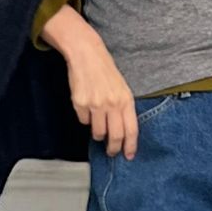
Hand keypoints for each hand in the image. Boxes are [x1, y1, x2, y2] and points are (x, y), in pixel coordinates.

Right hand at [40, 4, 137, 157]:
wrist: (87, 54)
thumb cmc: (106, 72)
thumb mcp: (122, 89)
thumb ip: (123, 109)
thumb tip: (123, 133)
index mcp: (126, 100)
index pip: (131, 130)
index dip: (130, 146)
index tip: (128, 155)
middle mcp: (112, 104)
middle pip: (114, 136)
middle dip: (112, 148)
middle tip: (111, 152)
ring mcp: (95, 104)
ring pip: (98, 132)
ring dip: (98, 133)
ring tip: (98, 125)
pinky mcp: (80, 103)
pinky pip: (83, 121)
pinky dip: (85, 118)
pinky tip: (87, 106)